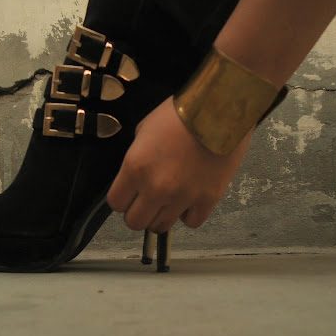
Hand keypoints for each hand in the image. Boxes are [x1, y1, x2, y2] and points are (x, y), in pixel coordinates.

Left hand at [107, 96, 251, 233]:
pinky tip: (190, 199)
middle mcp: (156, 188)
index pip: (116, 203)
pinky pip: (191, 222)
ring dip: (162, 215)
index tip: (130, 192)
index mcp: (135, 168)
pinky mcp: (207, 200)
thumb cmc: (181, 113)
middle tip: (148, 200)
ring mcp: (182, 197)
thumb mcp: (145, 129)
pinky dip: (189, 213)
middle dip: (139, 211)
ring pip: (161, 226)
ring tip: (170, 200)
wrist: (219, 109)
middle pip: (135, 222)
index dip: (122, 198)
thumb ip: (137, 158)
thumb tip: (138, 175)